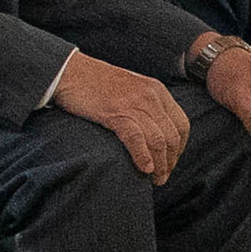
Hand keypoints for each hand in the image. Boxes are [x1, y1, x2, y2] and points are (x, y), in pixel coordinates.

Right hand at [54, 50, 188, 183]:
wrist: (69, 71)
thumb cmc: (95, 83)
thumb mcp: (131, 88)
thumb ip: (146, 105)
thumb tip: (154, 132)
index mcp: (156, 90)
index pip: (181, 124)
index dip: (179, 148)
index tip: (170, 162)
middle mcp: (150, 96)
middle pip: (172, 136)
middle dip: (170, 161)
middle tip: (163, 178)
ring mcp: (133, 103)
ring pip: (158, 140)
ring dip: (160, 165)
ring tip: (155, 180)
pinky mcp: (115, 112)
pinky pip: (137, 139)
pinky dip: (143, 157)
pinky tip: (144, 169)